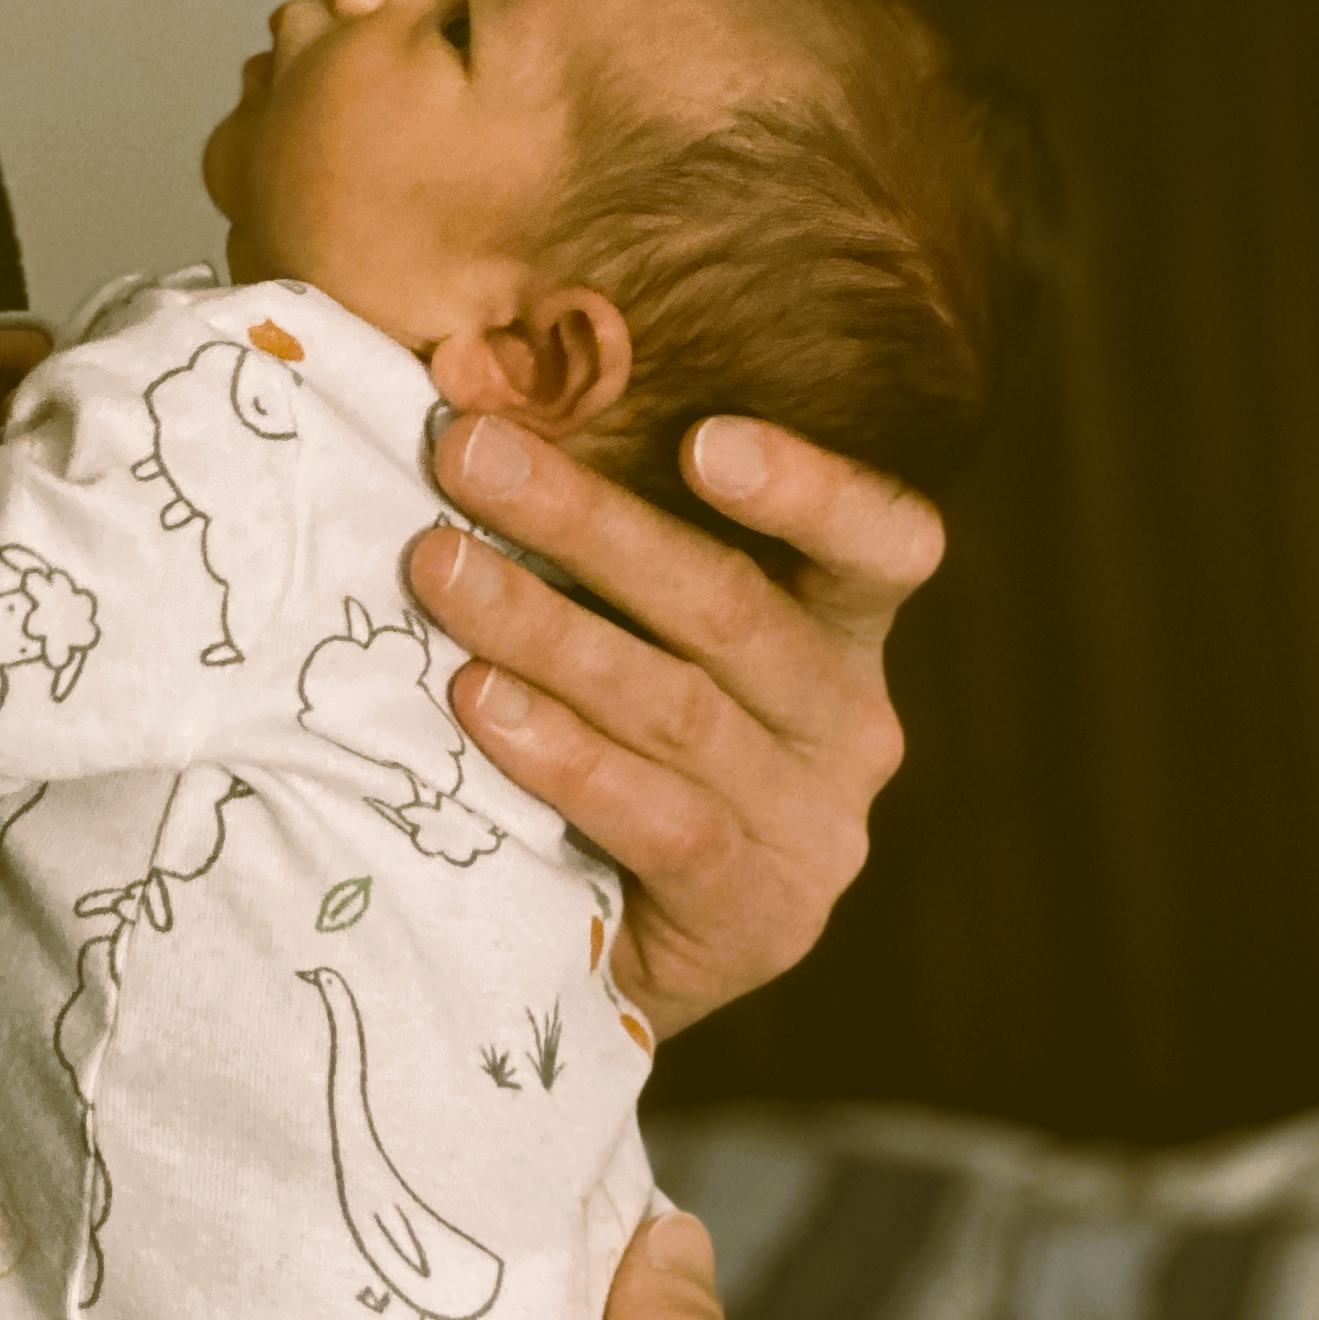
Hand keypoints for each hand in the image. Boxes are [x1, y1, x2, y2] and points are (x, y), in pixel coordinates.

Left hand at [407, 413, 929, 1036]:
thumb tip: (465, 372)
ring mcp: (814, 828)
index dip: (811, 487)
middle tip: (466, 452)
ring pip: (678, 705)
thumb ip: (586, 524)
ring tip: (435, 568)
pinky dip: (562, 755)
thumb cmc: (601, 734)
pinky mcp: (757, 916)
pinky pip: (660, 819)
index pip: (883, 541)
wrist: (604, 947)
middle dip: (585, 519)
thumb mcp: (620, 622)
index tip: (704, 438)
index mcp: (838, 627)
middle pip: (731, 605)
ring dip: (542, 627)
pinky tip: (478, 703)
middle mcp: (849, 720)